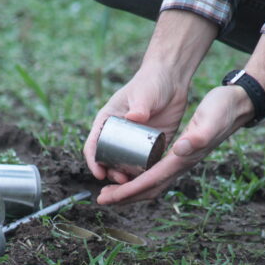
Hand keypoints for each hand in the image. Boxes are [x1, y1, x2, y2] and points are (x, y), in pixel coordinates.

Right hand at [84, 65, 187, 183]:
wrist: (172, 79)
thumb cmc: (151, 81)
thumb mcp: (144, 93)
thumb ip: (140, 105)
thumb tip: (134, 117)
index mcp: (108, 120)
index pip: (94, 144)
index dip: (93, 161)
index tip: (99, 173)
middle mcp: (118, 132)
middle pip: (107, 159)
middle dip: (111, 173)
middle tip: (121, 180)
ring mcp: (134, 139)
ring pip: (124, 163)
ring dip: (125, 176)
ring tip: (132, 184)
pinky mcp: (150, 143)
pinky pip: (143, 162)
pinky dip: (142, 172)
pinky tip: (146, 181)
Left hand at [96, 85, 253, 204]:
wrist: (237, 105)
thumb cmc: (223, 109)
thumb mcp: (211, 118)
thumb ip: (199, 136)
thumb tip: (181, 150)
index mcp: (183, 158)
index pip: (151, 180)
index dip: (128, 190)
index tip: (109, 196)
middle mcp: (181, 164)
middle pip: (149, 189)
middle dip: (124, 196)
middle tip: (102, 199)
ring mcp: (180, 161)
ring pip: (151, 184)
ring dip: (130, 191)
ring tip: (110, 192)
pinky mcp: (179, 154)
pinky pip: (155, 173)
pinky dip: (139, 179)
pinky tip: (127, 176)